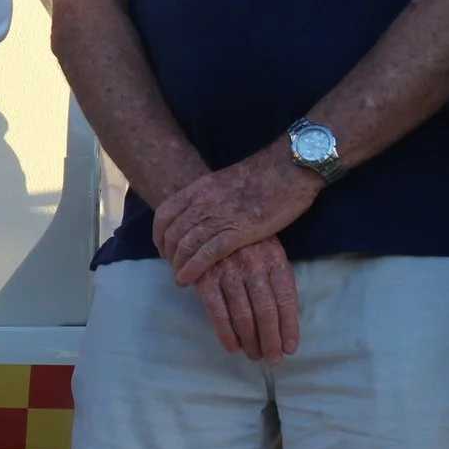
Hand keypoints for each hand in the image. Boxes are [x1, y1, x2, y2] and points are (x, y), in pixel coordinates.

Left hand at [152, 144, 321, 286]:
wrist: (288, 168)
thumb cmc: (265, 175)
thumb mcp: (226, 181)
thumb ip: (211, 196)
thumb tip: (203, 211)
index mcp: (199, 188)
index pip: (164, 214)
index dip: (159, 234)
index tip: (163, 248)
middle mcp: (203, 202)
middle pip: (172, 233)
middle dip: (168, 253)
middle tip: (172, 267)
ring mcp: (219, 217)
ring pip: (185, 245)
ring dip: (178, 265)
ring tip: (179, 278)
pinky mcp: (237, 232)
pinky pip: (205, 255)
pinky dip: (192, 269)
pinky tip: (187, 280)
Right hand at [192, 237, 300, 363]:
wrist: (208, 214)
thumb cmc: (245, 238)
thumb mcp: (268, 247)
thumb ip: (276, 276)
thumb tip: (286, 318)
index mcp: (273, 257)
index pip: (287, 297)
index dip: (290, 326)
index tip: (290, 347)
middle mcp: (253, 264)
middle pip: (267, 311)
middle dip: (271, 340)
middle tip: (273, 359)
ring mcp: (228, 271)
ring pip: (243, 315)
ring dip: (251, 342)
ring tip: (255, 356)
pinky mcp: (205, 277)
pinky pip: (217, 312)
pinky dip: (226, 334)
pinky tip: (233, 348)